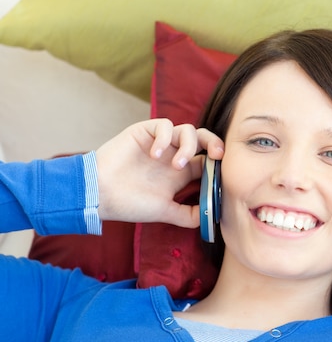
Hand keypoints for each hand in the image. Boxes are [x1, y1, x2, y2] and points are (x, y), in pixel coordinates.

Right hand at [95, 119, 224, 227]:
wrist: (99, 194)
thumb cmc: (129, 204)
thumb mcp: (165, 212)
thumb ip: (188, 215)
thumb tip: (212, 216)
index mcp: (182, 173)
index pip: (208, 160)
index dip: (218, 163)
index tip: (222, 172)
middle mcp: (174, 155)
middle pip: (204, 139)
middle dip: (215, 143)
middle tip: (217, 155)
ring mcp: (160, 143)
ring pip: (188, 130)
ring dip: (188, 146)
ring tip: (176, 165)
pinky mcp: (145, 132)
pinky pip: (165, 125)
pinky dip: (166, 137)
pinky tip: (155, 154)